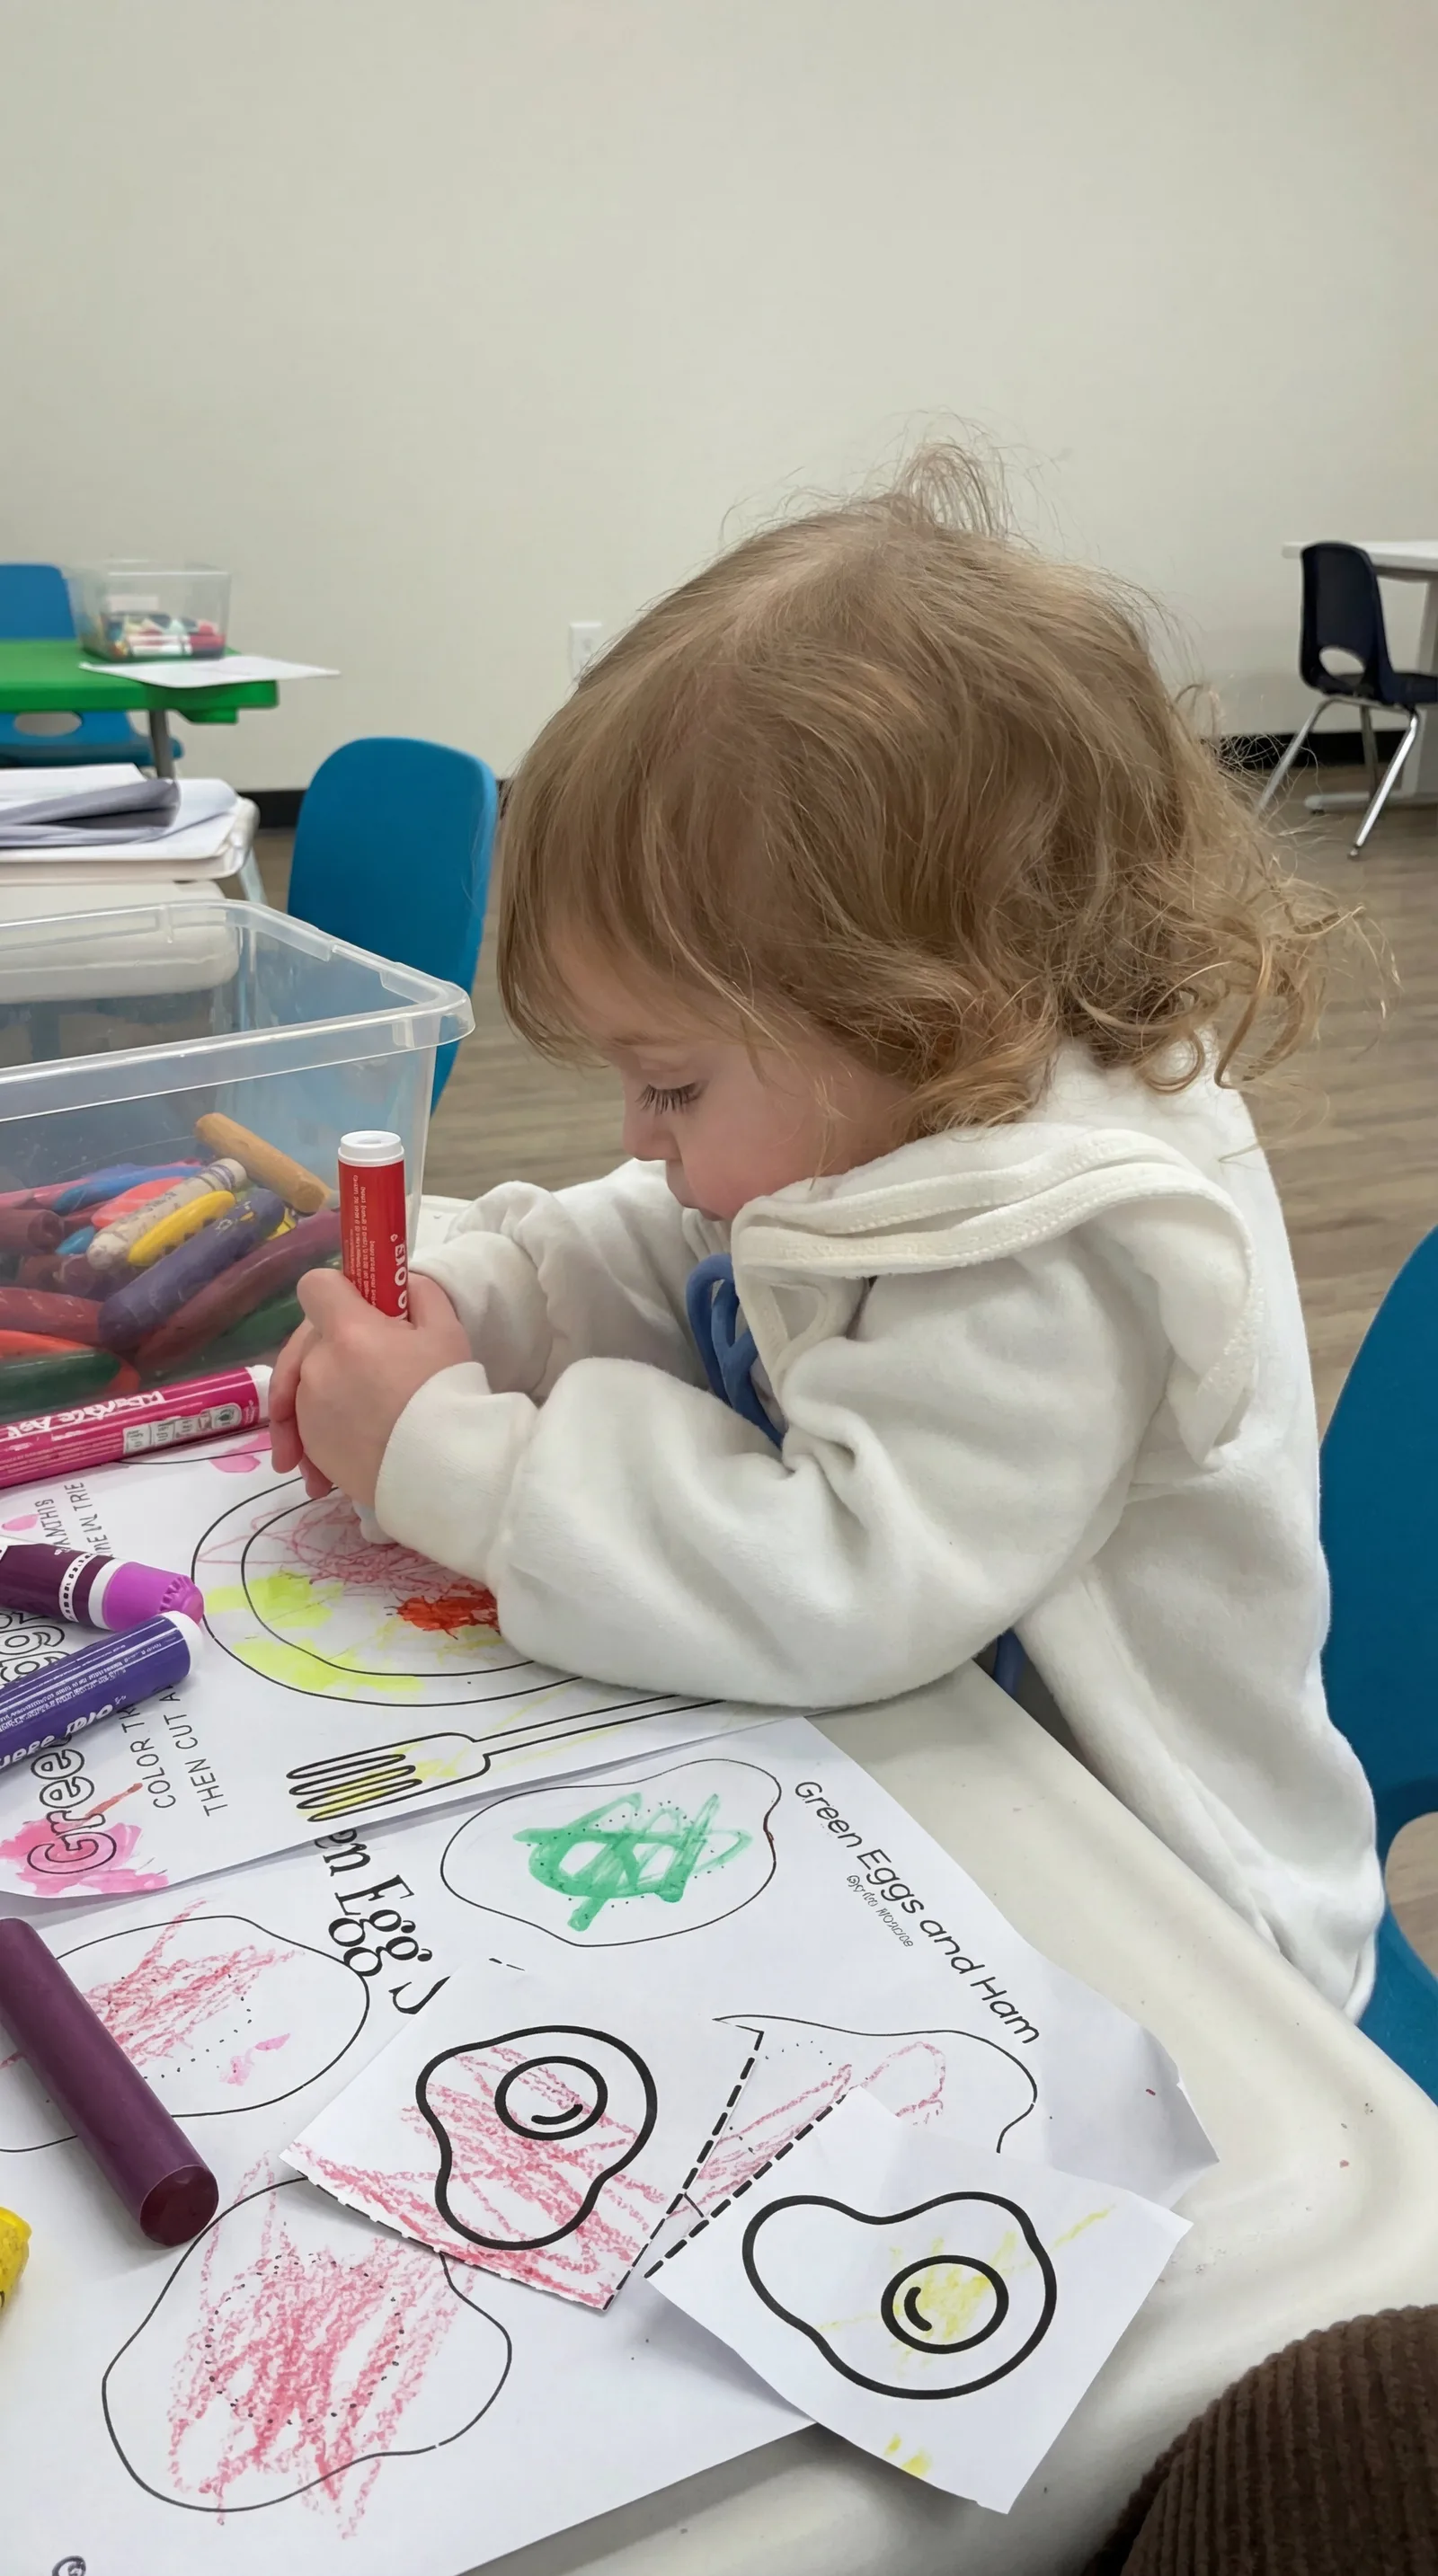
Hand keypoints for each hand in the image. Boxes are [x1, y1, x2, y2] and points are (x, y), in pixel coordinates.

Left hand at [268, 1271, 470, 1508]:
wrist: (442, 1471)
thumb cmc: (447, 1394)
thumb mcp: (446, 1331)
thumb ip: (419, 1296)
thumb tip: (403, 1286)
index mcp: (348, 1331)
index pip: (315, 1286)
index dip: (334, 1291)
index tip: (356, 1306)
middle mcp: (317, 1366)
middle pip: (306, 1341)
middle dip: (331, 1345)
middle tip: (370, 1363)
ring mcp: (309, 1409)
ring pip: (304, 1386)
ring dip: (325, 1392)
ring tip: (358, 1417)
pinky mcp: (310, 1445)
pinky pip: (305, 1427)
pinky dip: (318, 1433)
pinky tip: (347, 1441)